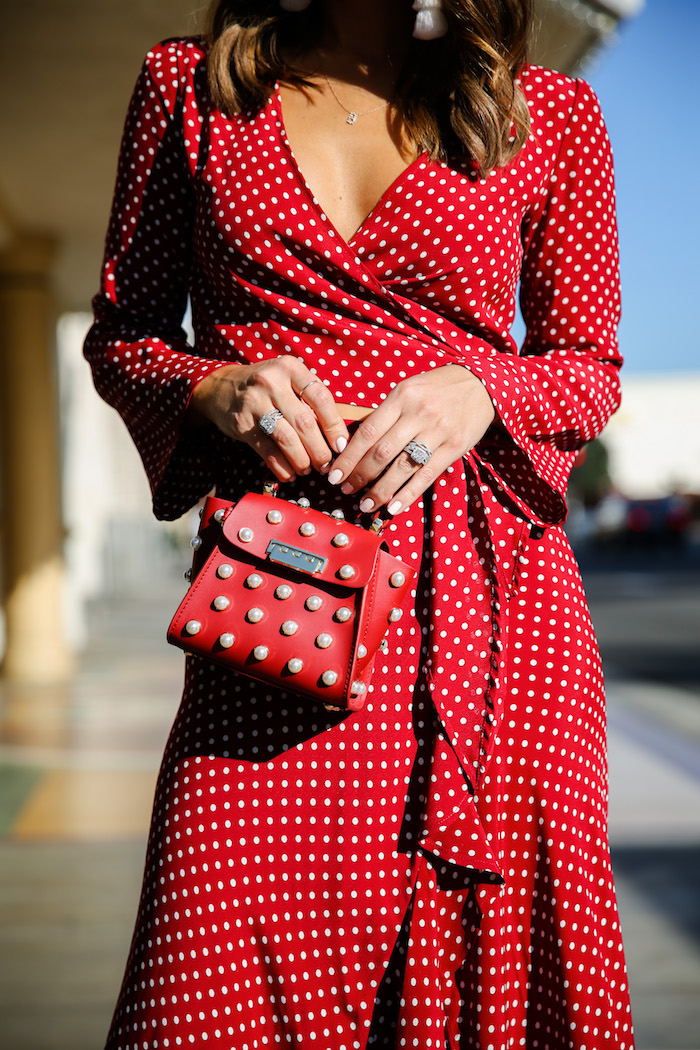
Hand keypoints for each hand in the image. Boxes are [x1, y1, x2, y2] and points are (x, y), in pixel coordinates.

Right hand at [189, 358, 348, 482]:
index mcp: (289, 368)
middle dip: (319, 449)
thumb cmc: (266, 387)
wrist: (221, 387)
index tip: (341, 445)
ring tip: (308, 470)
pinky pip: (267, 450)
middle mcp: (271, 382)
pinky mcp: (242, 423)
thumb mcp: (288, 381)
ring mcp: (254, 402)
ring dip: (301, 460)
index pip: (320, 398)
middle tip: (326, 465)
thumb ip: (310, 401)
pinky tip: (290, 473)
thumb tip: (337, 437)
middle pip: (304, 423)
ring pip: (286, 439)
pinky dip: (281, 466)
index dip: (334, 425)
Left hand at [326, 365, 495, 513]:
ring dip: (381, 490)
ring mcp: (438, 431)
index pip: (368, 432)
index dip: (348, 457)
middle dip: (360, 476)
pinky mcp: (455, 447)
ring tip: (366, 505)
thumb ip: (386, 414)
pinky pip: (427, 475)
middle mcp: (418, 414)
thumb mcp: (408, 390)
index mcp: (401, 397)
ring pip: (403, 467)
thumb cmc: (436, 389)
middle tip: (346, 490)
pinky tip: (393, 507)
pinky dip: (408, 494)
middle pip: (382, 452)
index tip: (335, 474)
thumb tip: (354, 445)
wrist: (481, 384)